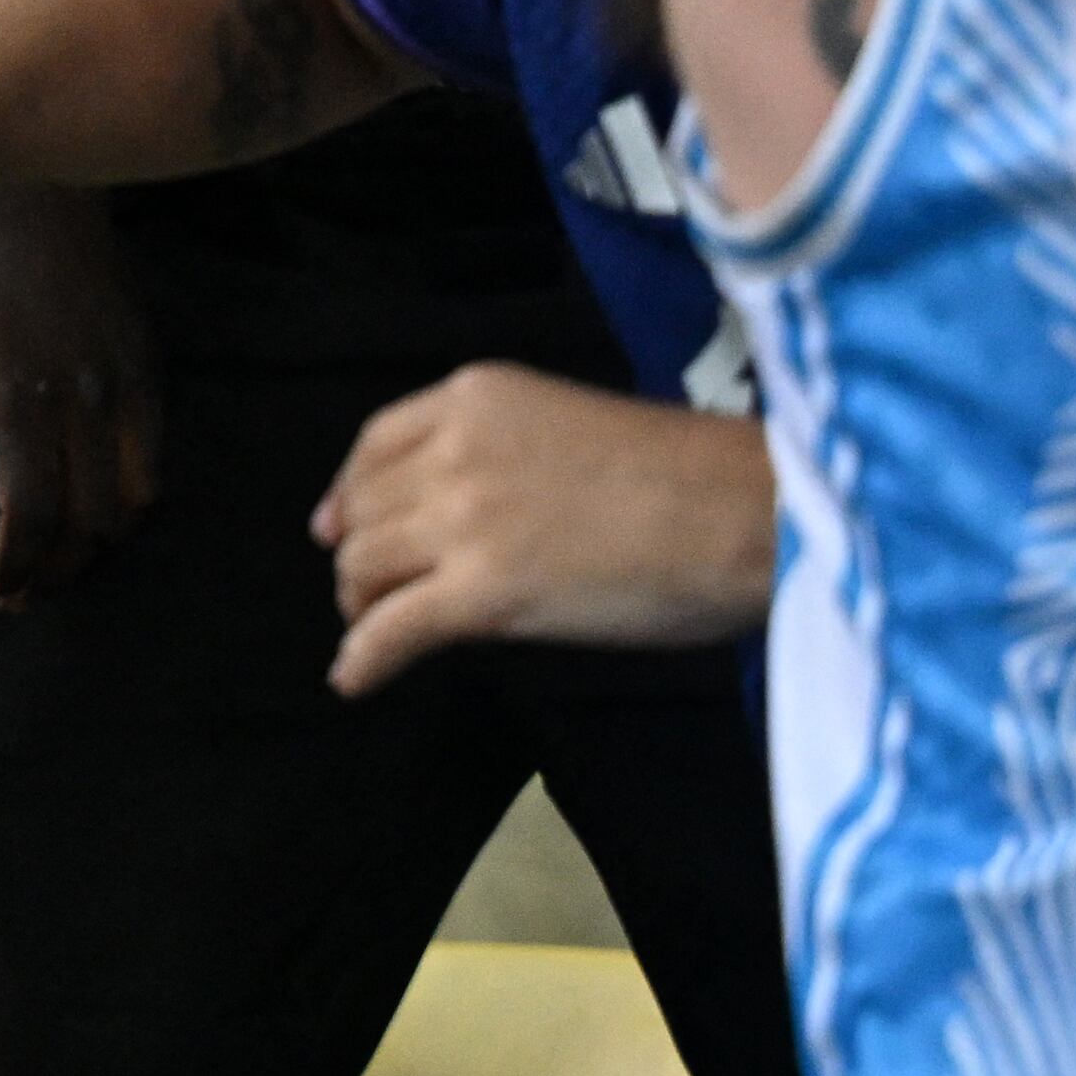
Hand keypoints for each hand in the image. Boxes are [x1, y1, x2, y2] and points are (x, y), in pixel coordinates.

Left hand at [0, 185, 156, 606]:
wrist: (40, 200)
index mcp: (22, 392)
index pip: (36, 514)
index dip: (17, 569)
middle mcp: (86, 395)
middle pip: (90, 525)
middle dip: (53, 572)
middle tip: (18, 590)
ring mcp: (127, 385)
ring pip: (132, 504)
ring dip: (93, 545)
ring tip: (50, 558)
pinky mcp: (151, 373)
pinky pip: (153, 464)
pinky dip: (123, 503)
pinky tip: (82, 506)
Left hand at [313, 366, 773, 693]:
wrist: (740, 513)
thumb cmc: (686, 476)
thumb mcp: (569, 427)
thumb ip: (502, 451)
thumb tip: (457, 510)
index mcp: (478, 397)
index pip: (377, 441)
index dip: (348, 489)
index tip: (334, 525)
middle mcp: (454, 450)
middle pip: (365, 508)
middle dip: (356, 554)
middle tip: (366, 591)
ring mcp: (462, 520)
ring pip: (365, 566)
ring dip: (360, 604)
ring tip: (372, 629)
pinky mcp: (480, 593)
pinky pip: (392, 628)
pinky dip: (363, 657)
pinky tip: (353, 679)